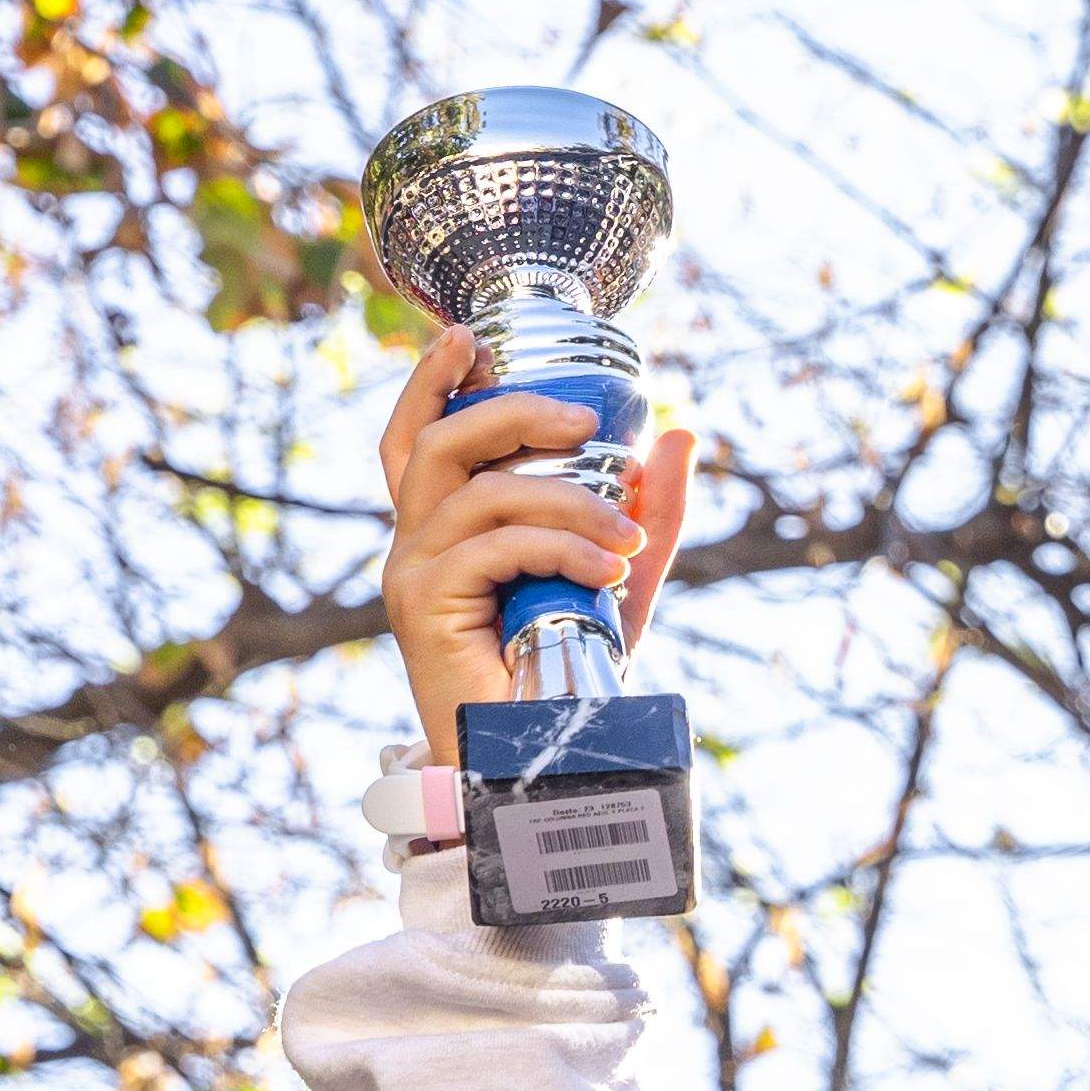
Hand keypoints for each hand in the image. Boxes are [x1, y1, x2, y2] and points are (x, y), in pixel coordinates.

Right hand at [372, 320, 694, 767]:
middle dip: (517, 415)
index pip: (416, 436)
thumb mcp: (616, 574)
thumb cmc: (568, 666)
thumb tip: (678, 434)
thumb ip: (647, 509)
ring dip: (567, 501)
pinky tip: (607, 570)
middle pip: (441, 442)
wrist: (541, 754)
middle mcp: (414, 541)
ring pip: (479, 493)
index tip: (470, 337)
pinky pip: (492, 546)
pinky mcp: (424, 607)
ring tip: (629, 536)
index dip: (431, 381)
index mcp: (444, 526)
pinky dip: (559, 547)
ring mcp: (411, 573)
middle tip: (588, 424)